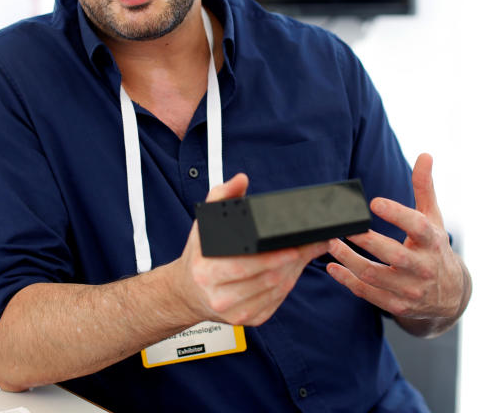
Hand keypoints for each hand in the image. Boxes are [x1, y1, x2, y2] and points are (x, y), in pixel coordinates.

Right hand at [177, 173, 328, 326]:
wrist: (188, 292)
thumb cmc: (200, 257)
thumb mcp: (204, 224)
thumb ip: (222, 196)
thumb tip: (240, 180)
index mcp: (207, 270)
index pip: (247, 264)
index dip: (275, 255)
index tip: (297, 244)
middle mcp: (220, 295)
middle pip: (269, 278)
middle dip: (295, 259)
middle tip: (311, 244)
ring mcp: (235, 312)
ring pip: (277, 290)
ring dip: (296, 270)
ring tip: (305, 253)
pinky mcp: (248, 319)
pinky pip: (276, 301)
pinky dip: (288, 285)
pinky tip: (291, 270)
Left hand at [325, 154, 470, 335]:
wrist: (450, 294)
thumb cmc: (434, 247)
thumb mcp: (433, 218)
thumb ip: (424, 188)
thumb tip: (425, 155)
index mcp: (432, 241)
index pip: (417, 226)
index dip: (396, 214)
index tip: (374, 202)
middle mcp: (423, 267)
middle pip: (392, 254)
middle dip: (365, 240)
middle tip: (343, 226)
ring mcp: (409, 289)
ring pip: (374, 275)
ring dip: (349, 259)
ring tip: (331, 243)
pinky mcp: (397, 305)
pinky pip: (368, 292)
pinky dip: (348, 280)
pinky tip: (333, 266)